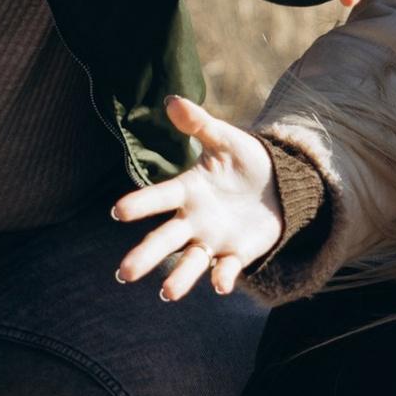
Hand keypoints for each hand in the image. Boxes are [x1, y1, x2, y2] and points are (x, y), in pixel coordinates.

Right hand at [111, 94, 284, 301]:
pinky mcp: (237, 254)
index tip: (118, 211)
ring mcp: (213, 239)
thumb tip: (172, 101)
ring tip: (167, 294)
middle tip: (124, 273)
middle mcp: (194, 219)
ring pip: (191, 262)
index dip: (140, 204)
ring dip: (179, 278)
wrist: (278, 185)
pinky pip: (227, 268)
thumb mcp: (226, 139)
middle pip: (166, 239)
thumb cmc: (243, 160)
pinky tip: (219, 284)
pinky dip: (222, 277)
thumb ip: (200, 125)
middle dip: (145, 255)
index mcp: (187, 190)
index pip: (160, 197)